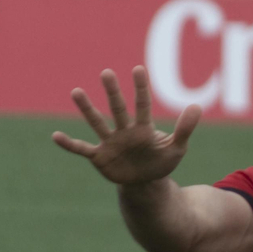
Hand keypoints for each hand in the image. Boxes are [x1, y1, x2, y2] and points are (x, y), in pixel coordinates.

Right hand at [51, 66, 200, 185]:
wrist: (146, 182)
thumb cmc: (161, 162)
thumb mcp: (177, 148)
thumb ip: (185, 129)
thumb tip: (196, 106)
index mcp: (144, 128)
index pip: (143, 104)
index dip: (141, 88)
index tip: (138, 69)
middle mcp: (125, 131)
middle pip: (118, 108)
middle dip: (113, 92)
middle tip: (106, 72)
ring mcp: (110, 142)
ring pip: (97, 122)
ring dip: (87, 109)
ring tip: (76, 91)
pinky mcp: (100, 157)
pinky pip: (82, 148)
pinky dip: (69, 144)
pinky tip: (55, 136)